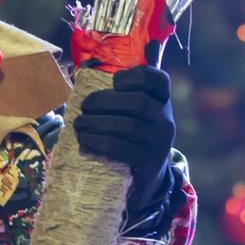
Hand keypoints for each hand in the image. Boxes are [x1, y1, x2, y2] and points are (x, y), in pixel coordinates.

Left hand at [73, 65, 175, 210]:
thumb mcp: (138, 114)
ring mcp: (159, 142)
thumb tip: (100, 66)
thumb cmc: (134, 137)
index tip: (114, 82)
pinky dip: (97, 141)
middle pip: (137, 102)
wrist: (148, 177)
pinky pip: (119, 147)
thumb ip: (126, 92)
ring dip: (96, 122)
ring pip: (127, 125)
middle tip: (83, 106)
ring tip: (79, 124)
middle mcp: (166, 120)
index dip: (135, 76)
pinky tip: (84, 139)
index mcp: (162, 102)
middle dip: (104, 101)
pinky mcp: (147, 162)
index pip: (158, 80)